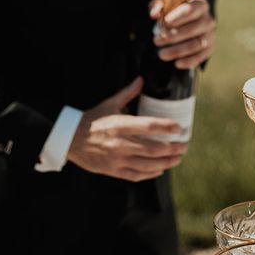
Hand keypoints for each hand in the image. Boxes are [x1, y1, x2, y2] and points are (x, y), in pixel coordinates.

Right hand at [67, 77, 187, 180]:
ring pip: (148, 164)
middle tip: (184, 145)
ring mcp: (117, 159)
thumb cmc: (93, 119)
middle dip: (173, 148)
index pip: (150, 126)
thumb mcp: (110, 103)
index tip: (180, 128)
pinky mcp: (113, 170)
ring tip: (177, 158)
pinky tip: (160, 169)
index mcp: (121, 124)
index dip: (168, 127)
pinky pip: (136, 175)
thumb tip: (142, 79)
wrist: (69, 139)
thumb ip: (128, 93)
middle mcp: (120, 143)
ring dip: (166, 162)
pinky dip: (151, 173)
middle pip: (154, 148)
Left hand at [149, 0, 214, 68]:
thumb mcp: (166, 6)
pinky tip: (176, 63)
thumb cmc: (175, 13)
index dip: (176, 18)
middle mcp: (208, 20)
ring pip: (195, 45)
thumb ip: (157, 7)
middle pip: (191, 30)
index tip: (164, 24)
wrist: (190, 23)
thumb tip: (154, 15)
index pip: (190, 10)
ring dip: (177, 51)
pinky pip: (200, 57)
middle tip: (156, 40)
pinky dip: (188, 61)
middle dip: (172, 36)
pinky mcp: (209, 49)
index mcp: (200, 6)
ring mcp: (210, 36)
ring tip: (162, 54)